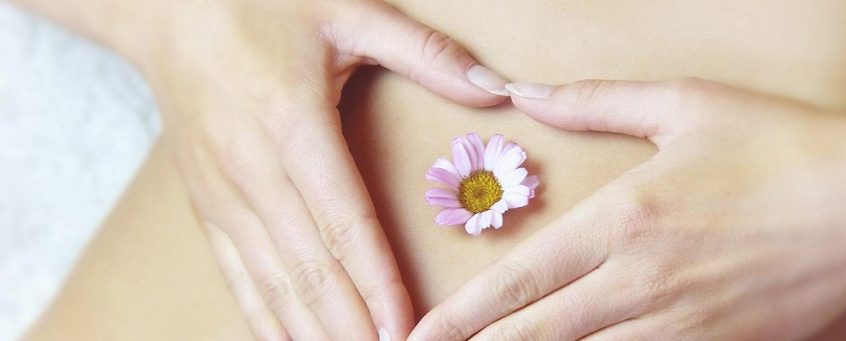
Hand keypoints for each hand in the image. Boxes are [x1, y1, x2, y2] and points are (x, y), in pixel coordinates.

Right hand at [128, 0, 509, 338]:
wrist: (164, 10)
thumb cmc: (259, 6)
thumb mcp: (345, 11)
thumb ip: (423, 52)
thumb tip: (495, 87)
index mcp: (291, 125)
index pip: (344, 223)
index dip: (378, 283)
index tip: (406, 330)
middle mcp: (251, 170)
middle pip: (309, 268)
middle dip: (351, 326)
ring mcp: (222, 196)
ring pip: (271, 283)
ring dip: (311, 332)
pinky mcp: (206, 207)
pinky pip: (236, 275)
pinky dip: (264, 319)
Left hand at [411, 79, 845, 339]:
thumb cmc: (782, 147)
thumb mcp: (686, 105)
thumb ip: (595, 103)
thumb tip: (525, 92)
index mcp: (624, 219)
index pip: (520, 283)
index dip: (461, 317)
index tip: (419, 335)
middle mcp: (641, 283)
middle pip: (538, 337)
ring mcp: (680, 325)